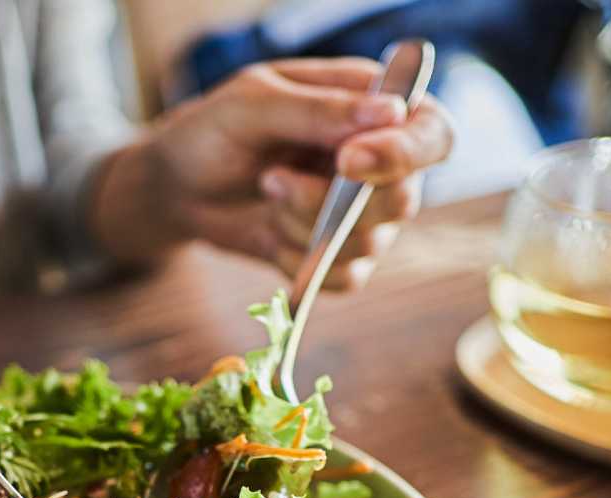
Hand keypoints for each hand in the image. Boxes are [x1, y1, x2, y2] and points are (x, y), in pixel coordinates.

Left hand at [118, 58, 452, 289]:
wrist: (178, 186)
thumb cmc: (215, 130)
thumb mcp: (253, 105)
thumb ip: (318, 110)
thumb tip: (389, 111)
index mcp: (376, 107)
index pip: (432, 135)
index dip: (403, 154)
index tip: (347, 161)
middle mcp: (383, 162)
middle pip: (403, 200)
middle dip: (329, 201)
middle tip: (273, 178)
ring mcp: (365, 214)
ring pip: (368, 243)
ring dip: (304, 226)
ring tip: (265, 189)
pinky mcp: (341, 256)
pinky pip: (346, 278)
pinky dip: (302, 263)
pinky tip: (270, 233)